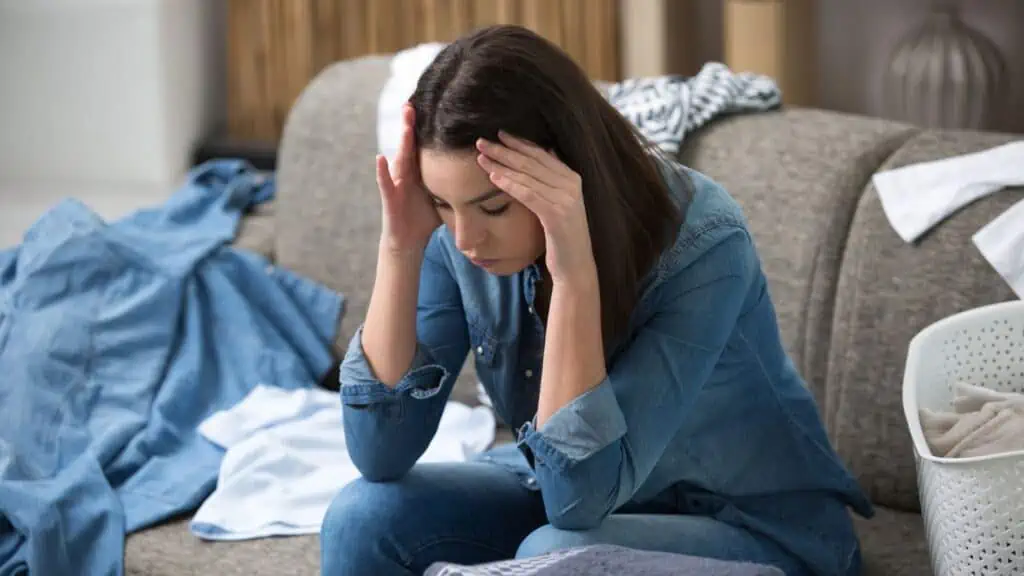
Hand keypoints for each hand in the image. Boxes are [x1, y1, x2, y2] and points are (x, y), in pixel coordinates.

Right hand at [377, 103, 440, 256]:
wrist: (408, 242)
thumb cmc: (424, 218)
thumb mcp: (443, 196)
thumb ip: (455, 181)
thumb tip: (481, 171)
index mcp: (419, 171)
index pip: (422, 145)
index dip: (425, 127)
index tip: (432, 107)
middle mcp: (406, 173)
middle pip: (410, 145)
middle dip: (411, 124)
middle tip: (414, 102)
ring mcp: (396, 183)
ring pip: (399, 157)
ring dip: (401, 140)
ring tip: (404, 121)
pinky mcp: (390, 198)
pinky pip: (385, 183)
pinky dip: (382, 171)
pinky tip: (380, 158)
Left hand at [476, 131, 597, 286]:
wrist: (575, 266)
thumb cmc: (561, 237)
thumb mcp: (557, 205)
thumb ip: (549, 185)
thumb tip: (534, 164)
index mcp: (572, 178)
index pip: (542, 154)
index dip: (519, 143)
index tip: (499, 134)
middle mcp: (571, 184)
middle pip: (532, 161)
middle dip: (505, 150)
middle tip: (482, 142)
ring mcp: (566, 199)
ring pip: (527, 176)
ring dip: (501, 165)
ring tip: (481, 158)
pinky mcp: (557, 215)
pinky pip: (529, 195)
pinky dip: (510, 184)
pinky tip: (493, 178)